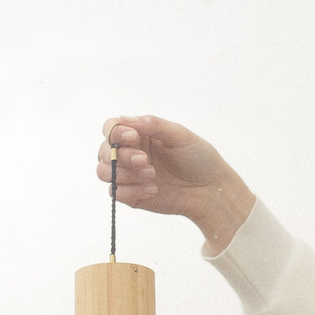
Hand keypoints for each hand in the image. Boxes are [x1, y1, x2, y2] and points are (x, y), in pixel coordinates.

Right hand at [97, 115, 256, 253]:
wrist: (210, 190)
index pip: (111, 128)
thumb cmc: (198, 158)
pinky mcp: (131, 195)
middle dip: (121, 155)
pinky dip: (131, 190)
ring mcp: (129, 175)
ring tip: (152, 175)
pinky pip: (116, 193)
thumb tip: (125, 119)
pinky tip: (154, 189)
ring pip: (104, 172)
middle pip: (103, 151)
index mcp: (139, 134)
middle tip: (145, 160)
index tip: (133, 137)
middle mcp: (129, 153)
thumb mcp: (180, 135)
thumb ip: (153, 125)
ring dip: (125, 173)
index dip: (115, 132)